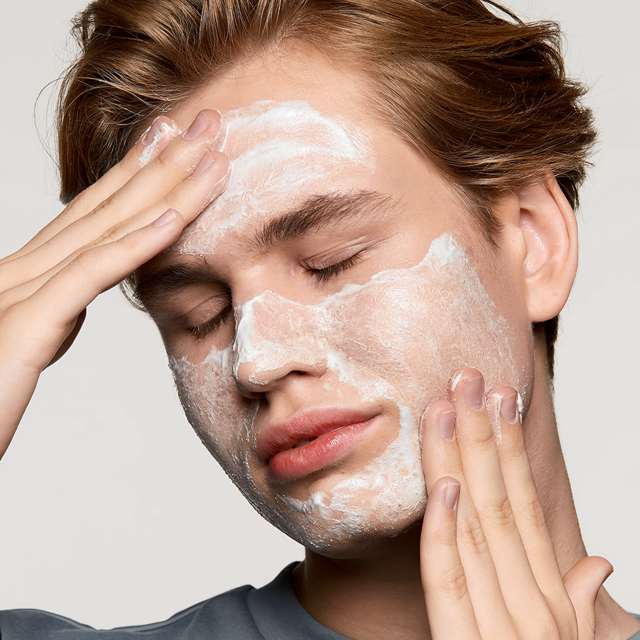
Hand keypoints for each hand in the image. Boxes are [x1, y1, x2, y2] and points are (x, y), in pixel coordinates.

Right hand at [0, 109, 228, 458]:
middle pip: (106, 207)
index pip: (92, 214)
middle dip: (164, 162)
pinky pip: (88, 275)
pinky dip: (134, 246)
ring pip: (107, 228)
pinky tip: (173, 219)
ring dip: (165, 189)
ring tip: (212, 154)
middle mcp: (22, 271)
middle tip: (209, 123)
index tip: (176, 141)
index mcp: (25, 276)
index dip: (138, 173)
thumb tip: (72, 310)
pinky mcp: (23, 326)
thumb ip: (46, 321)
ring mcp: (19, 292)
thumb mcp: (18, 347)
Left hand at [419, 368, 611, 638]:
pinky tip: (444, 488)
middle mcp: (531, 605)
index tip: (503, 399)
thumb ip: (577, 605)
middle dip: (482, 435)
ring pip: (475, 527)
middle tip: (470, 377)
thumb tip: (597, 559)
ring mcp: (504, 628)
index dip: (512, 451)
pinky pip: (453, 583)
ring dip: (460, 462)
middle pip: (500, 503)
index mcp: (546, 598)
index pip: (525, 507)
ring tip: (448, 404)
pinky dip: (447, 533)